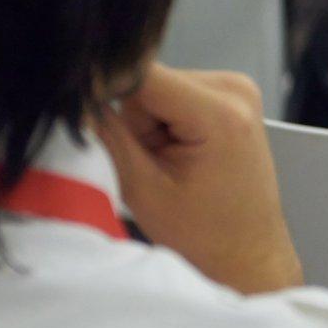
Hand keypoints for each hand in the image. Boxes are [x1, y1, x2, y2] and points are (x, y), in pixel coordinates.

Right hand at [95, 63, 302, 294]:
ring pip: (156, 90)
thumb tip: (79, 94)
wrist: (248, 254)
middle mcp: (235, 89)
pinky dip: (165, 125)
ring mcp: (236, 89)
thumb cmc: (205, 236)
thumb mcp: (143, 189)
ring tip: (171, 168)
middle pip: (148, 83)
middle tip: (154, 168)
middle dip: (135, 123)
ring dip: (150, 127)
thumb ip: (108, 136)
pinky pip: (174, 97)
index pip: (141, 73)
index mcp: (220, 112)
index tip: (82, 114)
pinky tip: (180, 157)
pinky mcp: (229, 97)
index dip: (103, 88)